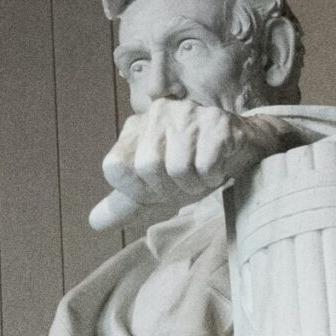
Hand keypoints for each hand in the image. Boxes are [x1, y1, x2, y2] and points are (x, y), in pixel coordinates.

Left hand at [88, 101, 280, 231]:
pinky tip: (218, 165)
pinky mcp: (217, 122)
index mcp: (135, 127)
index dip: (137, 190)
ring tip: (202, 173)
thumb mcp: (155, 187)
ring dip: (194, 183)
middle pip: (147, 168)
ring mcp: (188, 113)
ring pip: (177, 168)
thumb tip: (94, 223)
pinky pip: (205, 165)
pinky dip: (214, 175)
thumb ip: (126, 202)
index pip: (115, 167)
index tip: (157, 188)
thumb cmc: (192, 166)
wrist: (241, 149)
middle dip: (169, 189)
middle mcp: (157, 113)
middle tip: (185, 182)